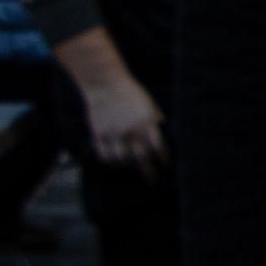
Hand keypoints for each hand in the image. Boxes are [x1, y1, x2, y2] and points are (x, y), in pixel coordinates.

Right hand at [52, 28, 165, 177]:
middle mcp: (131, 130)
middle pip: (142, 159)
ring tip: (133, 169)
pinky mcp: (99, 133)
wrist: (104, 82)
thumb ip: (155, 118)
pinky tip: (116, 162)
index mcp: (147, 122)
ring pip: (122, 160)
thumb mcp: (149, 103)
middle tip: (154, 182)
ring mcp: (114, 133)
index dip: (164, 161)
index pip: (159, 148)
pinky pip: (105, 155)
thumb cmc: (130, 91)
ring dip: (129, 167)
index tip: (166, 168)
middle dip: (150, 173)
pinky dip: (111, 162)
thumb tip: (162, 130)